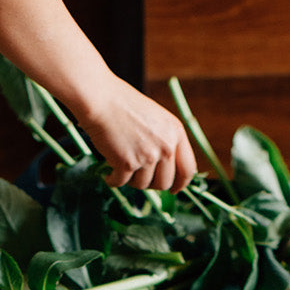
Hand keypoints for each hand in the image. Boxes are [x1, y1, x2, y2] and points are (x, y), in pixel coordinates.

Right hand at [77, 77, 197, 192]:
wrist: (101, 100)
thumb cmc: (124, 106)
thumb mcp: (157, 119)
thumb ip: (165, 141)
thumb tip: (166, 171)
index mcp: (176, 133)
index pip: (188, 169)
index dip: (181, 184)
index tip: (174, 189)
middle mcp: (166, 146)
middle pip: (164, 183)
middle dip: (150, 184)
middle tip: (137, 176)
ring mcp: (148, 156)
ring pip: (142, 185)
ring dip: (130, 179)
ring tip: (120, 163)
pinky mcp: (128, 163)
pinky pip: (121, 183)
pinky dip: (112, 179)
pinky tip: (108, 171)